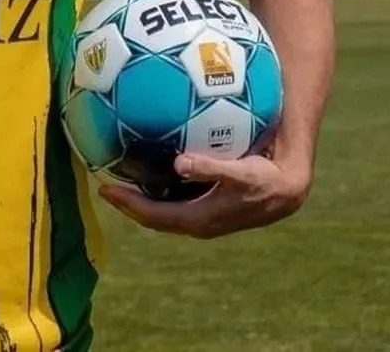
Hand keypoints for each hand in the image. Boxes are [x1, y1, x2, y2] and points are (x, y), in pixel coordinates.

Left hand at [98, 152, 311, 239]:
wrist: (286, 192)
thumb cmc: (263, 179)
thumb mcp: (239, 172)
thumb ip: (209, 168)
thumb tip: (179, 164)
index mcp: (198, 219)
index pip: (153, 215)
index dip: (128, 204)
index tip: (105, 189)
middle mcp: (196, 224)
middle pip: (152, 218)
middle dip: (127, 204)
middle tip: (103, 187)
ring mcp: (201, 219)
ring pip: (161, 215)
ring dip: (139, 202)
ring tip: (118, 184)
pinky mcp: (206, 211)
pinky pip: (172, 207)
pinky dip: (155, 196)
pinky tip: (147, 179)